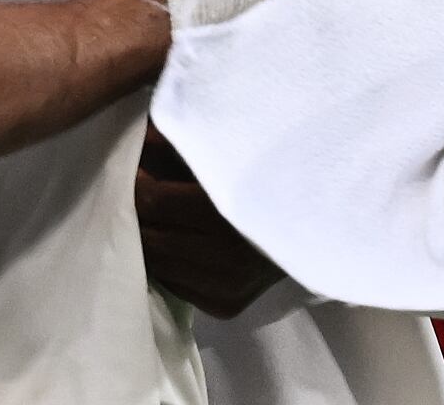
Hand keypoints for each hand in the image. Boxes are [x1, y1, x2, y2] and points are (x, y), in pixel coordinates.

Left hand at [137, 127, 283, 318]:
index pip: (155, 201)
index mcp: (227, 215)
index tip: (129, 165)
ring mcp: (227, 288)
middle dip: (134, 212)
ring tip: (147, 216)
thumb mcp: (226, 154)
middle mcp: (227, 259)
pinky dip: (165, 263)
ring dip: (147, 239)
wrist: (315, 227)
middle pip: (151, 237)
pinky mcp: (226, 306)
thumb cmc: (265, 179)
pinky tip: (169, 242)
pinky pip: (175, 285)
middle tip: (129, 190)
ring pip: (158, 265)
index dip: (135, 181)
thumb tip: (134, 137)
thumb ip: (179, 144)